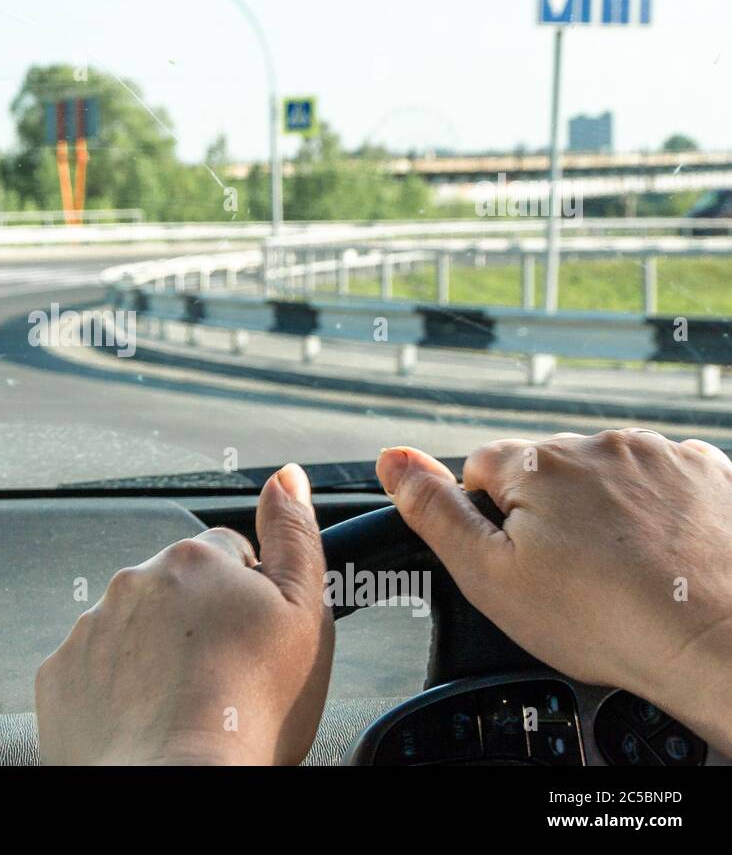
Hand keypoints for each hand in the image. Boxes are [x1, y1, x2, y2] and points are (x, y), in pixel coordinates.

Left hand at [34, 464, 333, 764]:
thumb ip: (295, 536)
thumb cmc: (249, 711)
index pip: (227, 554)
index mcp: (191, 559)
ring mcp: (90, 629)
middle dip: (196, 623)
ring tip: (184, 706)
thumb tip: (286, 478)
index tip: (253, 639)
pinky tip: (145, 719)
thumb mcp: (303, 614)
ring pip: (132, 629)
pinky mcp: (59, 676)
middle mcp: (131, 582)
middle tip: (223, 678)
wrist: (178, 779)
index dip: (248, 598)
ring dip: (154, 655)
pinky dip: (114, 689)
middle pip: (175, 590)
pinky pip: (92, 670)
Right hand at [377, 429, 731, 752]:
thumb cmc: (606, 620)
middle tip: (571, 577)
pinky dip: (658, 513)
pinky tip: (662, 557)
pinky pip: (662, 482)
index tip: (520, 562)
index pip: (480, 470)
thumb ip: (433, 511)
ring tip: (622, 572)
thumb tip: (391, 458)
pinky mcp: (709, 472)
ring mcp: (660, 454)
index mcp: (536, 463)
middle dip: (548, 515)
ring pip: (604, 477)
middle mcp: (597, 443)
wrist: (721, 645)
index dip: (490, 522)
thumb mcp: (489, 577)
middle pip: (546, 473)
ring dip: (605, 512)